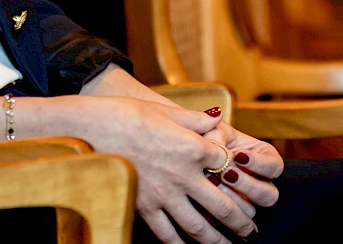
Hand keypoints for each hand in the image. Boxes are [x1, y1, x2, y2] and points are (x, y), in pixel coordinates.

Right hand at [65, 95, 260, 243]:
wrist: (92, 126)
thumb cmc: (127, 113)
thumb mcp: (165, 110)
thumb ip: (195, 119)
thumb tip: (217, 118)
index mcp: (193, 147)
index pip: (226, 164)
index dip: (237, 172)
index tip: (243, 180)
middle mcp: (183, 174)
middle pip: (222, 205)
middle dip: (240, 221)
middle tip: (250, 230)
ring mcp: (164, 193)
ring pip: (198, 226)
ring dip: (218, 239)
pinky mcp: (144, 205)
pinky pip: (166, 232)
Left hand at [202, 122, 281, 218]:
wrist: (184, 152)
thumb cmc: (203, 136)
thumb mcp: (211, 131)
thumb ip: (217, 136)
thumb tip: (216, 148)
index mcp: (263, 159)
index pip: (275, 166)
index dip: (260, 163)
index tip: (239, 156)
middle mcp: (260, 184)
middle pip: (269, 195)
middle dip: (248, 186)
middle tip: (226, 174)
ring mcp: (246, 202)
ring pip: (251, 212)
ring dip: (233, 200)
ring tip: (212, 183)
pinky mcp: (229, 216)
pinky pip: (230, 224)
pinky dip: (217, 214)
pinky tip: (202, 200)